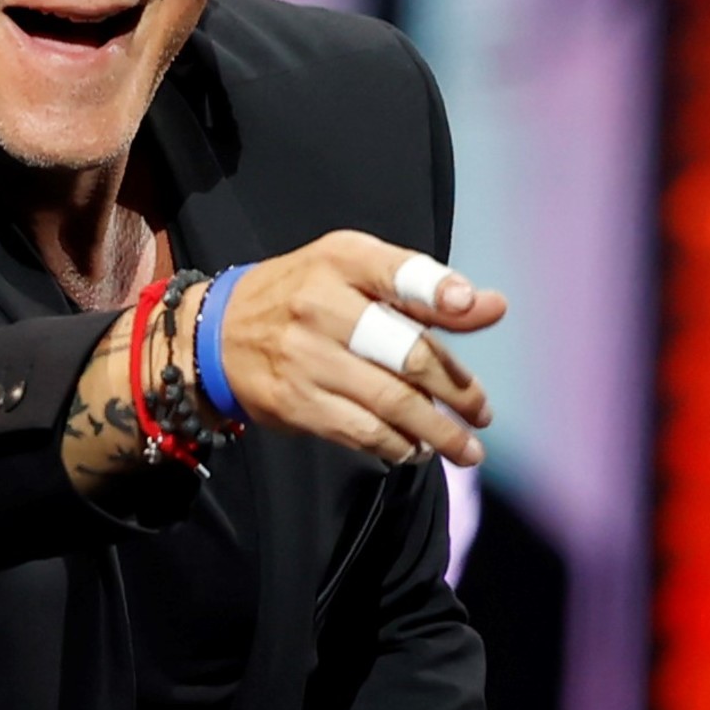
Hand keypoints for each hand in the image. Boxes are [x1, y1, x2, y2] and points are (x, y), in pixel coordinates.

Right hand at [213, 230, 506, 466]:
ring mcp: (306, 358)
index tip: (475, 306)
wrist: (217, 334)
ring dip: (437, 431)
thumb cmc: (305, 295)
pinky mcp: (295, 403)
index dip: (439, 290)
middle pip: (407, 353)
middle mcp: (321, 306)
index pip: (397, 272)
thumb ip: (423, 290)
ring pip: (390, 402)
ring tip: (465, 446)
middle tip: (481, 412)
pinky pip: (362, 431)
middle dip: (456, 390)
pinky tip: (417, 448)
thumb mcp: (354, 272)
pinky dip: (398, 446)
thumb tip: (491, 307)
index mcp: (341, 262)